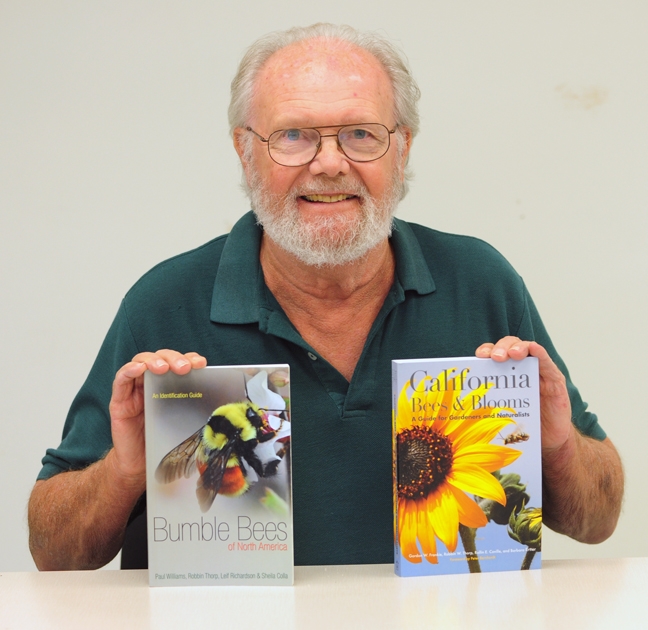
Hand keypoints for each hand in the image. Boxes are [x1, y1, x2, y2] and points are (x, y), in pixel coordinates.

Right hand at [108, 350, 206, 484]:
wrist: (139, 463)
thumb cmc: (161, 439)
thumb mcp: (181, 418)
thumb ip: (191, 403)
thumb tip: (217, 394)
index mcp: (167, 384)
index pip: (177, 363)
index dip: (189, 358)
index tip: (201, 363)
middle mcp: (150, 382)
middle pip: (160, 358)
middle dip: (173, 359)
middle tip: (184, 367)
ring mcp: (134, 390)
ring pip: (141, 362)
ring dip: (153, 361)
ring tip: (163, 367)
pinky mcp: (119, 400)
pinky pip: (121, 380)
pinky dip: (129, 370)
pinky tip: (139, 368)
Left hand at [475, 337, 572, 452]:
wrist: (549, 440)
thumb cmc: (522, 424)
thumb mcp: (500, 411)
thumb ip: (487, 401)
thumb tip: (458, 402)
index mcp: (505, 373)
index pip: (493, 354)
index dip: (485, 351)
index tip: (478, 356)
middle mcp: (521, 368)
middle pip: (509, 347)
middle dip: (500, 348)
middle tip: (495, 357)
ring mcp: (538, 372)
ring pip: (527, 349)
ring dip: (518, 348)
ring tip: (512, 354)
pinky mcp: (554, 380)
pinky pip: (547, 362)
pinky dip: (540, 353)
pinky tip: (534, 349)